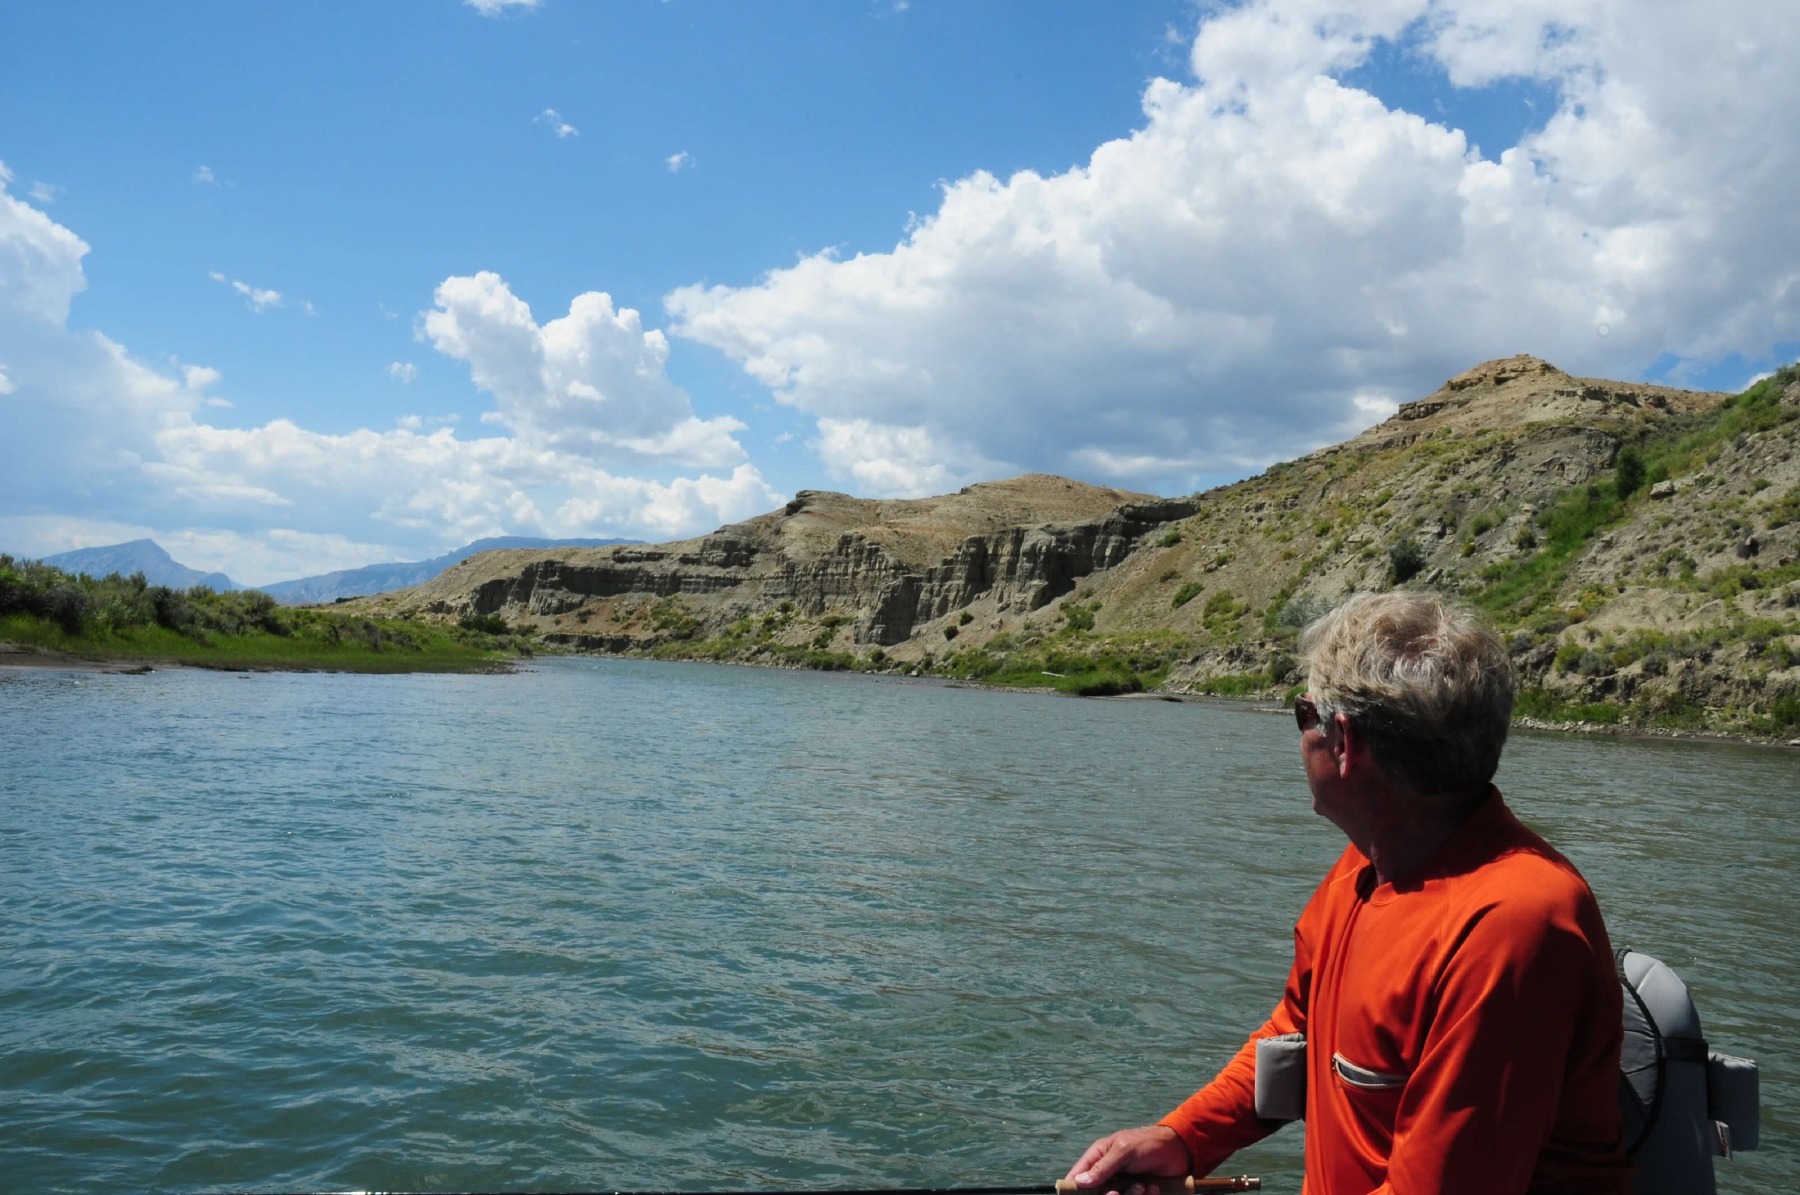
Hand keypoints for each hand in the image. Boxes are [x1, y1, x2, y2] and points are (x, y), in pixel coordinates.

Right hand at [1063, 1123, 1190, 1191]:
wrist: (1178, 1151)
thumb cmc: (1147, 1144)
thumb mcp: (1123, 1150)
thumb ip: (1103, 1166)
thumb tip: (1080, 1181)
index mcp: (1099, 1157)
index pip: (1078, 1175)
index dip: (1075, 1186)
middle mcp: (1108, 1174)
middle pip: (1097, 1193)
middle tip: (1117, 1192)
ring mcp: (1123, 1185)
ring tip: (1143, 1185)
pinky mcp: (1138, 1193)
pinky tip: (1153, 1188)